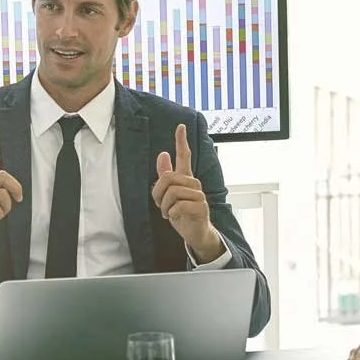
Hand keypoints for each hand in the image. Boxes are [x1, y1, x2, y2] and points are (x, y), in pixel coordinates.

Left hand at [152, 125, 223, 261]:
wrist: (195, 232)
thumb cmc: (183, 213)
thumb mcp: (169, 194)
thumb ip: (166, 176)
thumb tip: (163, 154)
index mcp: (185, 179)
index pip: (185, 156)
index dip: (181, 141)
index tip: (180, 127)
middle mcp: (194, 184)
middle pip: (169, 178)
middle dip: (158, 193)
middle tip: (160, 205)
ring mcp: (199, 195)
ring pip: (173, 192)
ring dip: (165, 205)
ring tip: (168, 213)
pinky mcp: (200, 207)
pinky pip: (179, 205)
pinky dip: (172, 213)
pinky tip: (175, 216)